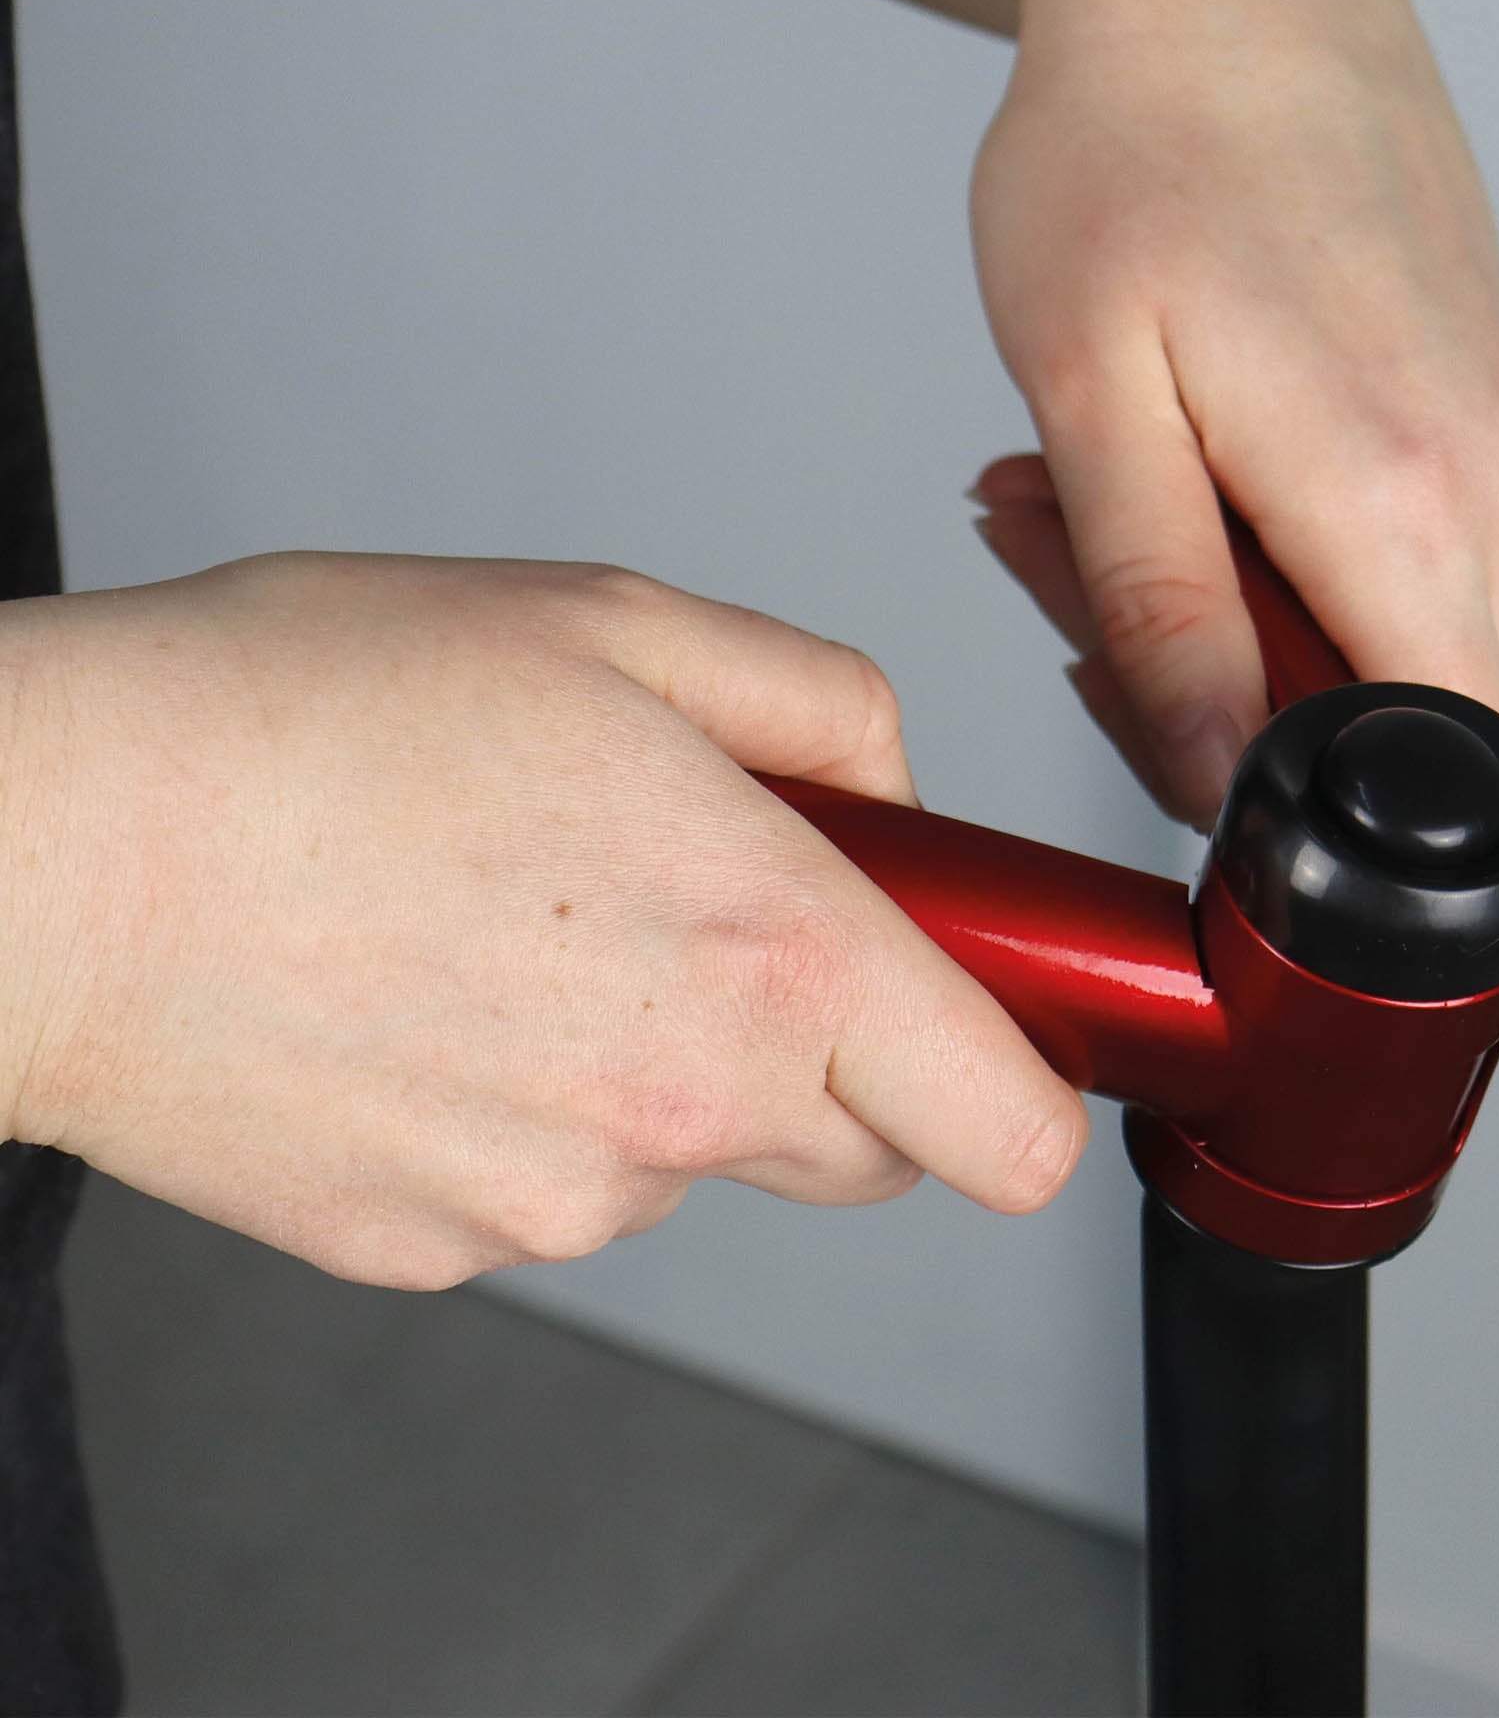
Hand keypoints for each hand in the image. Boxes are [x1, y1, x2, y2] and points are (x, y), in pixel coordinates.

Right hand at [0, 554, 1084, 1287]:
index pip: (1012, 1129)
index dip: (1027, 1082)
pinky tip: (436, 998)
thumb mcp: (621, 624)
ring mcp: (560, 1198)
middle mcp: (684, 1104)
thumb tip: (897, 811)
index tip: (990, 1023)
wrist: (56, 850)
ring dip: (672, 1068)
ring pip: (704, 1162)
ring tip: (527, 926)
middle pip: (873, 1150)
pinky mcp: (444, 1248)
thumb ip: (825, 708)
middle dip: (843, 1053)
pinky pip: (560, 1189)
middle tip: (723, 917)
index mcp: (769, 951)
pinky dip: (538, 1110)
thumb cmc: (313, 711)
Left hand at [969, 0, 1498, 825]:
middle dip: (1199, 674)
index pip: (1410, 773)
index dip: (1276, 802)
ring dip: (1217, 590)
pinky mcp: (1485, 404)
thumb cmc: (1133, 146)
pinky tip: (1186, 433)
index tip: (1155, 719)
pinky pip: (1383, 538)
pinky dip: (1267, 529)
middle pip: (1369, 705)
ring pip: (1362, 620)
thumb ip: (1162, 611)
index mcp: (1409, 497)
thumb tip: (1217, 782)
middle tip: (1063, 548)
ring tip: (1105, 461)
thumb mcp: (1095, 398)